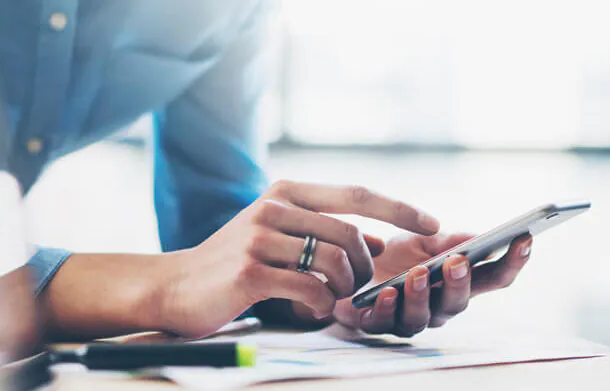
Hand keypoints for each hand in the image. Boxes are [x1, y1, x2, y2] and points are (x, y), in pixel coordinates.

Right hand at [157, 180, 438, 336]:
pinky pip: (310, 290)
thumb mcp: (278, 234)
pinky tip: (311, 311)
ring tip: (331, 301)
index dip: (399, 209)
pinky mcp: (250, 271)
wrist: (176, 285)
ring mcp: (260, 237)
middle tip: (358, 288)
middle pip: (349, 234)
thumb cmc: (233, 261)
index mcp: (285, 192)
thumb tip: (374, 242)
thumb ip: (322, 232)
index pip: (355, 194)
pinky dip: (321, 306)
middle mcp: (273, 207)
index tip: (433, 225)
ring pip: (334, 263)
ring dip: (343, 290)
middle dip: (366, 268)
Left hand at [334, 232, 532, 336]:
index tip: (526, 238)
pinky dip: (386, 307)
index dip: (513, 262)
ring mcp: (407, 318)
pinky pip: (384, 322)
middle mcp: (437, 306)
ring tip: (418, 274)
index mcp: (455, 283)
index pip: (493, 278)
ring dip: (422, 295)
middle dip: (460, 282)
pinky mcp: (375, 323)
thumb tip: (480, 236)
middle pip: (459, 302)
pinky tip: (386, 293)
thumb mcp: (419, 241)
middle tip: (458, 261)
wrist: (345, 268)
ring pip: (423, 316)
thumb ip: (447, 241)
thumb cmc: (390, 258)